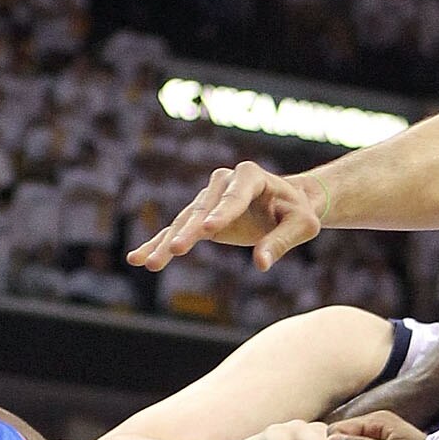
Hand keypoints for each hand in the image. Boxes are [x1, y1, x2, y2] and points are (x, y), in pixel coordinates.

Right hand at [128, 162, 325, 273]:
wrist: (288, 204)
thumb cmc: (298, 212)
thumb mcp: (301, 226)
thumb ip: (281, 242)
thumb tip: (261, 263)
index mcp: (250, 176)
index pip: (234, 197)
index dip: (222, 213)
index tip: (209, 230)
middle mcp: (223, 182)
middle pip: (202, 210)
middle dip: (188, 232)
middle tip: (174, 251)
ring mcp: (208, 198)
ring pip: (184, 222)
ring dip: (166, 243)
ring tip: (148, 263)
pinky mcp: (200, 216)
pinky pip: (177, 230)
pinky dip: (158, 244)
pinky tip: (137, 258)